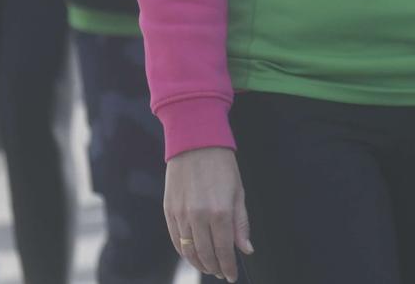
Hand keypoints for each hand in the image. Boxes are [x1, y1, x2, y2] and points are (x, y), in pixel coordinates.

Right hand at [166, 146, 252, 280]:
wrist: (196, 144)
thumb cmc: (222, 167)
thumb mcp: (238, 193)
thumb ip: (241, 224)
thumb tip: (246, 249)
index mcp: (220, 212)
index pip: (224, 250)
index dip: (228, 266)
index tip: (232, 276)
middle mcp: (199, 216)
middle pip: (205, 254)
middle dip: (215, 267)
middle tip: (221, 272)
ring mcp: (181, 215)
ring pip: (188, 250)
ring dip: (199, 263)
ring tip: (209, 266)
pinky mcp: (169, 211)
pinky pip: (176, 240)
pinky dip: (184, 251)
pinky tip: (192, 254)